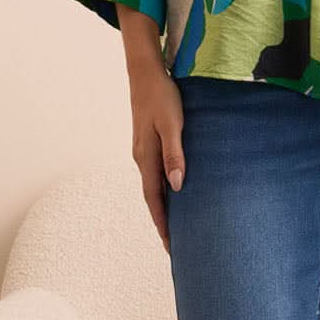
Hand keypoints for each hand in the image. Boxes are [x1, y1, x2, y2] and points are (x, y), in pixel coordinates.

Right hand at [129, 65, 184, 254]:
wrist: (145, 73)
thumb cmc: (162, 97)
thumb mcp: (172, 125)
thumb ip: (174, 154)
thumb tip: (177, 185)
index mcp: (146, 159)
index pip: (155, 200)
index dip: (163, 224)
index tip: (171, 246)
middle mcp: (141, 160)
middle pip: (152, 199)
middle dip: (163, 223)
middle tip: (176, 246)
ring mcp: (143, 152)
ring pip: (153, 188)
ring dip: (163, 208)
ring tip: (177, 226)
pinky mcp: (148, 144)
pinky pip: (155, 175)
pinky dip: (163, 191)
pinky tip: (175, 193)